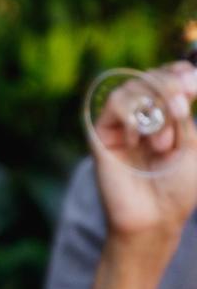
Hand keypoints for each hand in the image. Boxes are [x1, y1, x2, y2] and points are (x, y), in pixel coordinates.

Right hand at [91, 61, 196, 244]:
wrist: (156, 217)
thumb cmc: (179, 186)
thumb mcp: (194, 142)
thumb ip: (186, 111)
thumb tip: (186, 79)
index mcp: (167, 116)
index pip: (169, 76)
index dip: (180, 72)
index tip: (195, 85)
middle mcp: (143, 117)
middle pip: (151, 77)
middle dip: (170, 87)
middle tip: (183, 108)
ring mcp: (121, 125)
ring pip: (132, 87)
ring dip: (153, 107)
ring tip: (163, 141)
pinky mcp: (101, 135)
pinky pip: (113, 104)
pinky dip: (131, 116)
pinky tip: (139, 140)